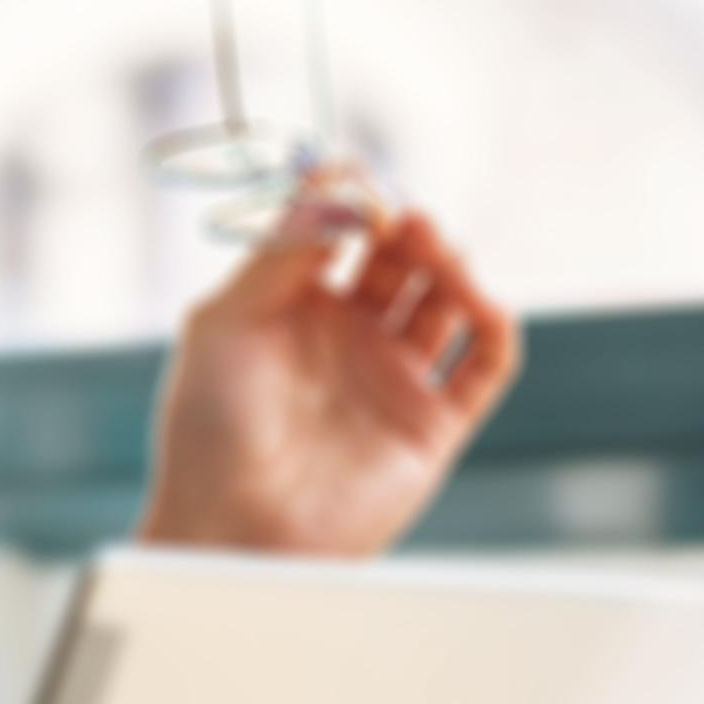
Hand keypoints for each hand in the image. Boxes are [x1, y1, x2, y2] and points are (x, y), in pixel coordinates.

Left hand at [138, 169, 523, 555]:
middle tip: (402, 216)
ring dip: (451, 264)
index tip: (358, 179)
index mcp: (290, 306)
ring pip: (447, 299)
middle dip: (407, 227)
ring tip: (433, 247)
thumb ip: (282, 251)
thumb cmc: (210, 425)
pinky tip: (477, 298)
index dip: (354, 201)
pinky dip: (493, 323)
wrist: (234, 525)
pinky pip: (484, 361)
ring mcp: (392, 377)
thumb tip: (331, 178)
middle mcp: (346, 336)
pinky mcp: (433, 421)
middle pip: (400, 259)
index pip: (339, 233)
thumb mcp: (228, 320)